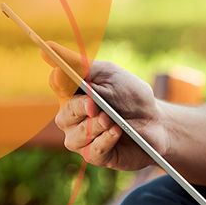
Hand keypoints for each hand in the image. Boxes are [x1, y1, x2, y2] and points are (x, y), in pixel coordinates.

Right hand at [43, 42, 168, 170]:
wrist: (157, 123)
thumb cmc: (132, 97)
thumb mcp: (111, 75)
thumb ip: (82, 66)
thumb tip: (49, 49)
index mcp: (74, 93)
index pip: (57, 84)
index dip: (60, 80)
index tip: (64, 73)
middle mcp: (73, 118)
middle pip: (64, 115)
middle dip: (79, 109)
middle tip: (94, 105)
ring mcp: (83, 139)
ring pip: (76, 137)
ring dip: (94, 127)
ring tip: (111, 120)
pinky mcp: (97, 156)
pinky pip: (92, 151)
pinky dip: (104, 140)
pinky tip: (116, 132)